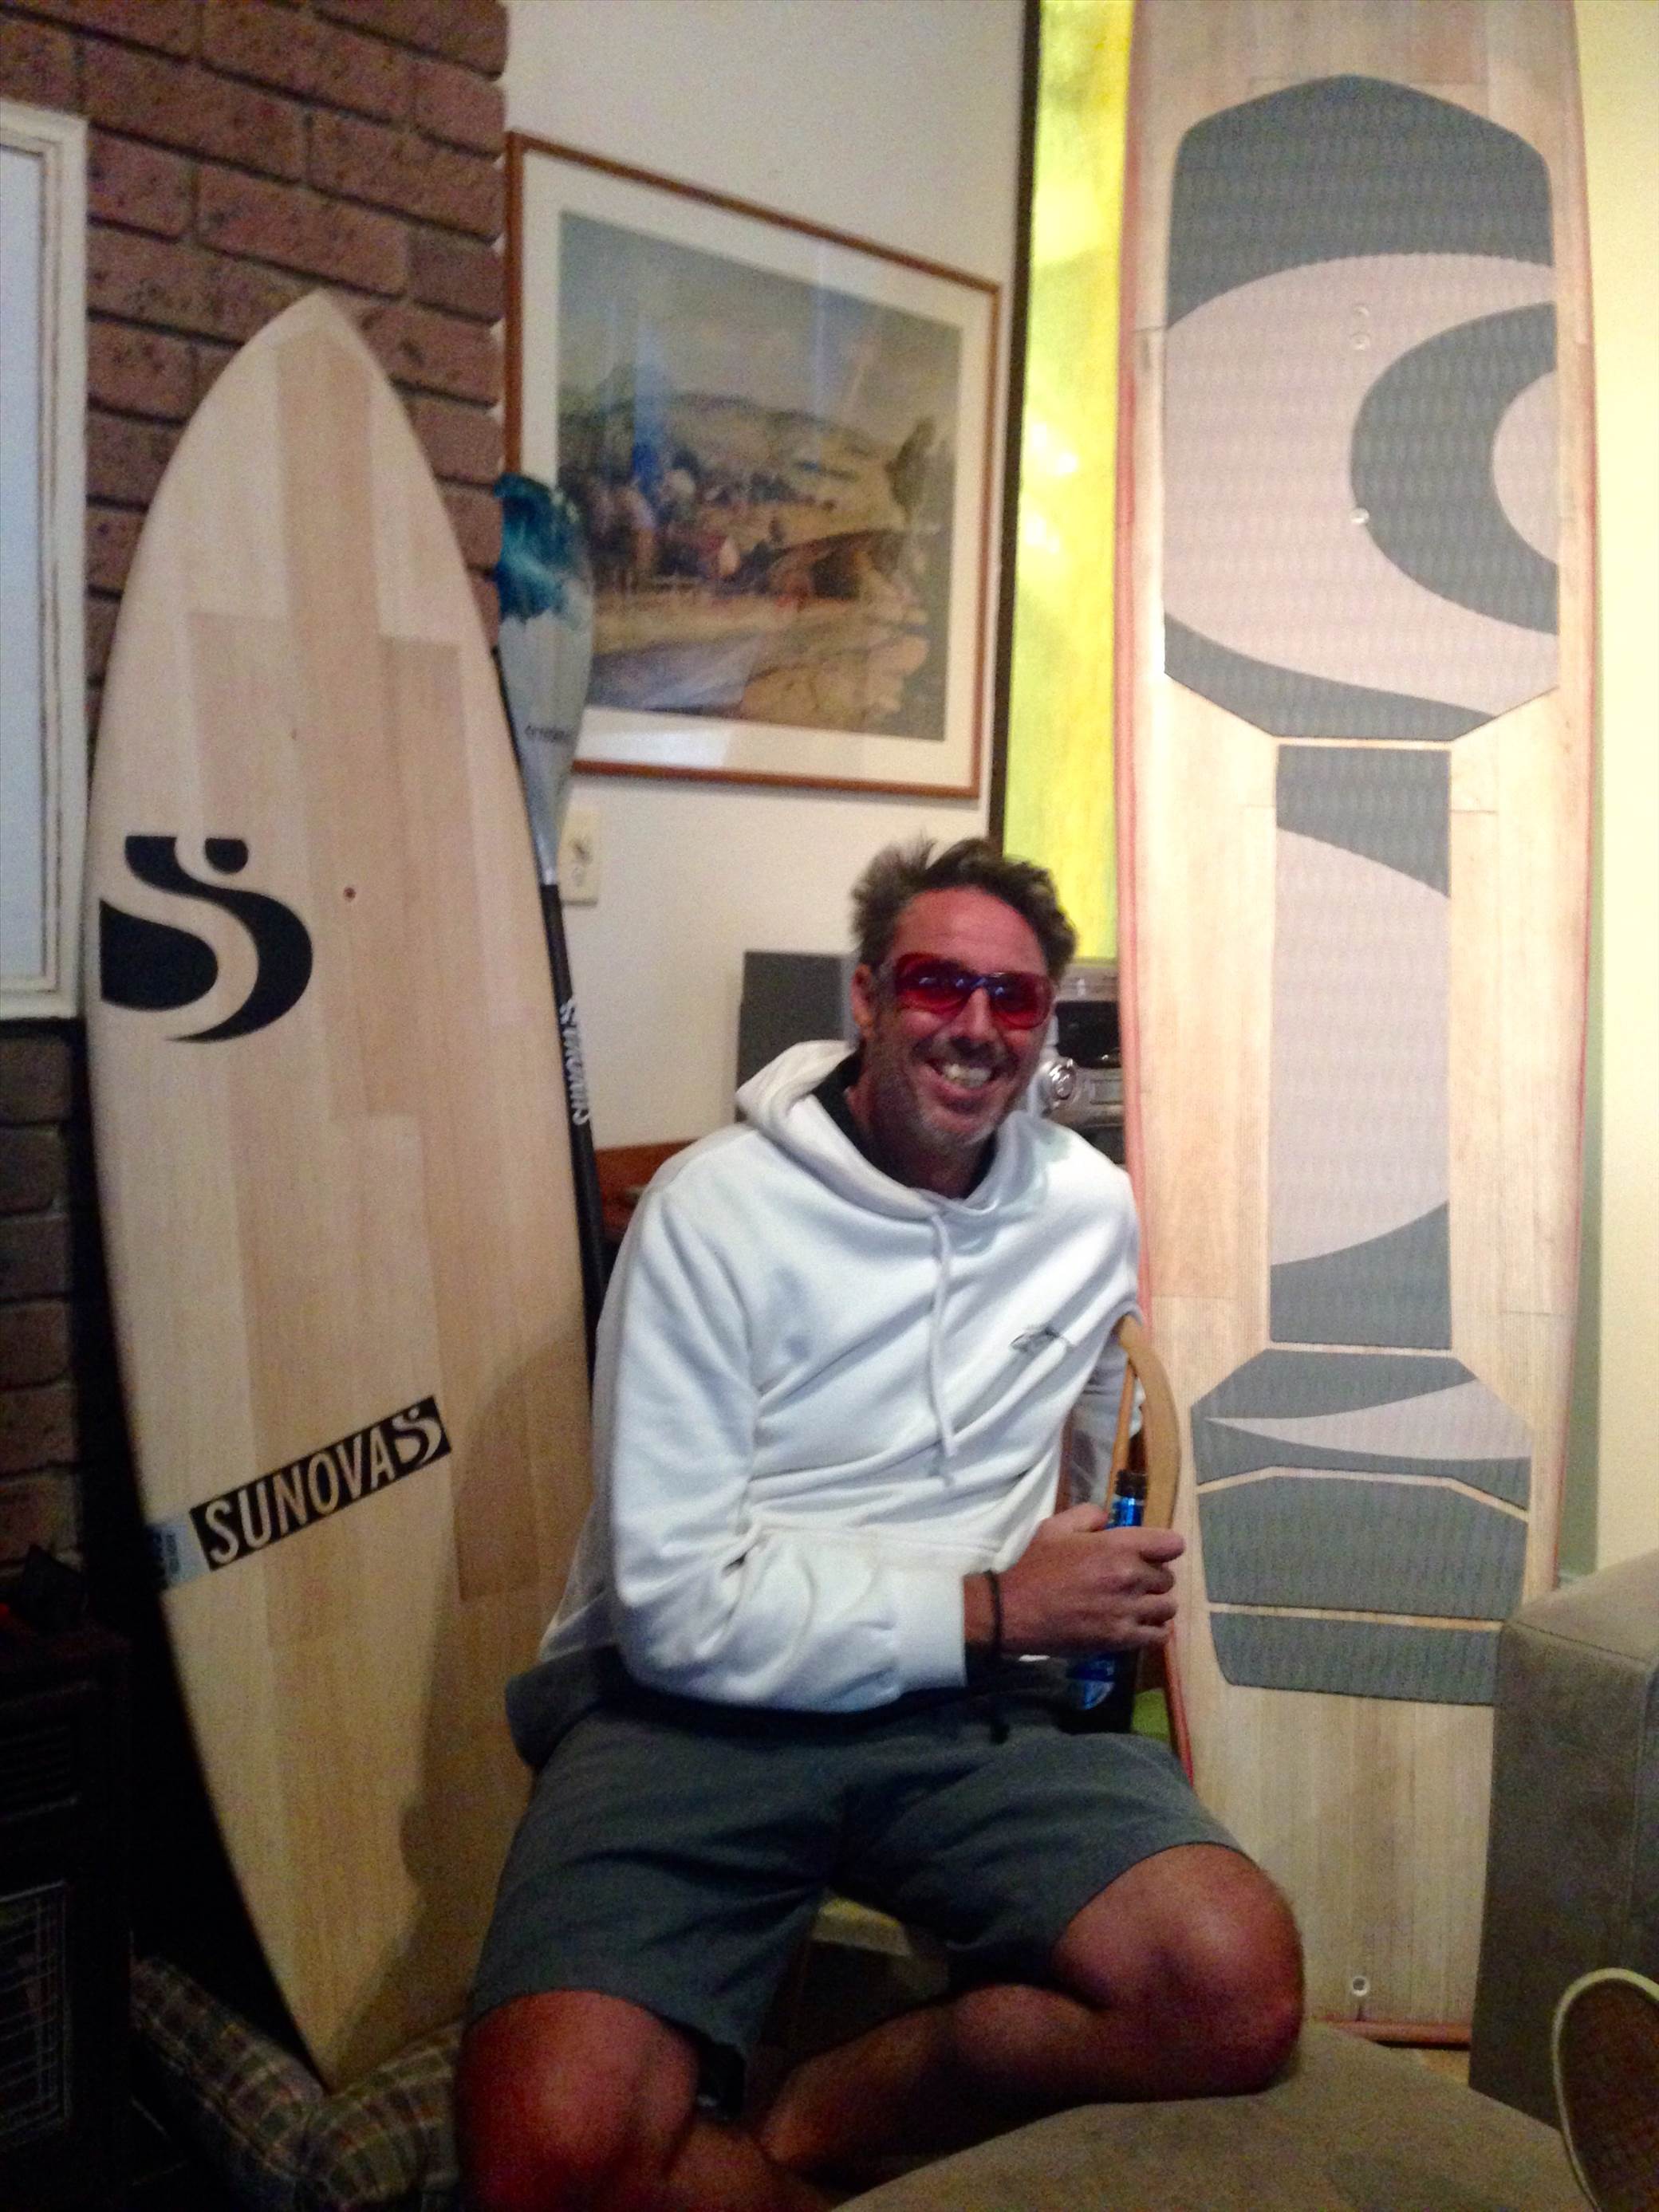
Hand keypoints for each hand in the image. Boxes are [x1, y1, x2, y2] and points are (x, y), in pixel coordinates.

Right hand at [975, 1505, 1184, 1656]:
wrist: (1015, 1610)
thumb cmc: (1036, 1565)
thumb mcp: (1057, 1526)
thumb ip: (1090, 1515)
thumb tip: (1110, 1522)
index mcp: (1119, 1546)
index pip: (1172, 1545)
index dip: (1163, 1547)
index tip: (1151, 1553)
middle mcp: (1131, 1577)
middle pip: (1169, 1578)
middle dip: (1154, 1577)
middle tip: (1134, 1581)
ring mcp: (1128, 1610)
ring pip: (1167, 1608)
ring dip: (1155, 1605)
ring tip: (1137, 1605)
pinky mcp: (1122, 1639)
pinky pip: (1158, 1636)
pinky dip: (1153, 1631)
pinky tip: (1137, 1625)